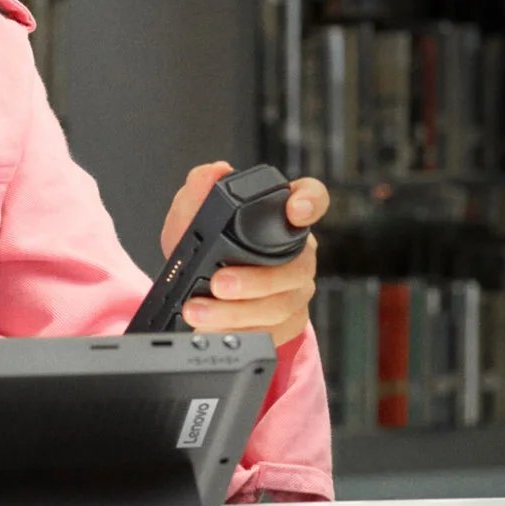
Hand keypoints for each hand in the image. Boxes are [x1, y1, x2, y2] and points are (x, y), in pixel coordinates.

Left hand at [158, 162, 326, 347]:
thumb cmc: (208, 249)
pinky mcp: (288, 321)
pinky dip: (238, 333)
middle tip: (218, 283)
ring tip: (199, 312)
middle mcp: (298, 254)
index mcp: (283, 218)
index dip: (309, 202)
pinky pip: (272, 332)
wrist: (204, 292)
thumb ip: (198, 191)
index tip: (294, 209)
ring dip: (236, 312)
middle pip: (295, 267)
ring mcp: (295, 290)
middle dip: (255, 280)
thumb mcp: (192, 218)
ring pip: (280, 305)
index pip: (312, 199)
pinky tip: (212, 331)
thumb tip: (213, 173)